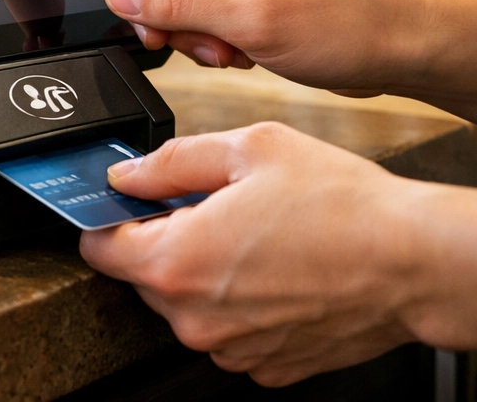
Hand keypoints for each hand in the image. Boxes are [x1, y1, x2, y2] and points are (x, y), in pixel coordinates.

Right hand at [12, 0, 476, 114]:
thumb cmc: (349, 22)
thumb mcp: (252, 20)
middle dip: (155, 6)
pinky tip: (236, 48)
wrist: (396, 44)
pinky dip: (200, 33)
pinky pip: (188, 2)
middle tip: (185, 40)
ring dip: (182, 27)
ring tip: (225, 48)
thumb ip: (176, 4)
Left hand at [81, 123, 432, 385]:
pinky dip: (235, 299)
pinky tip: (270, 267)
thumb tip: (126, 173)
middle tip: (208, 205)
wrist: (413, 262)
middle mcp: (197, 317)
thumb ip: (171, 162)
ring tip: (250, 234)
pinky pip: (225, 327)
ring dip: (201, 269)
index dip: (107, 217)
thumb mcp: (246, 149)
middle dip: (162, 237)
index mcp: (179, 261)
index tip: (123, 202)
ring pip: (185, 302)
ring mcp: (231, 347)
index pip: (100, 247)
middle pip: (142, 273)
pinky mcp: (265, 364)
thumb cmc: (340, 204)